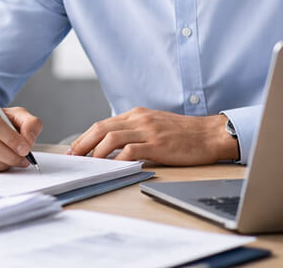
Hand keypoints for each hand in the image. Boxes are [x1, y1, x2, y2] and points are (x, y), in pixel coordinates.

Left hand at [67, 107, 238, 165]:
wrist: (210, 134)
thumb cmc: (184, 133)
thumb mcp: (155, 124)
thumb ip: (135, 131)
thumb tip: (113, 146)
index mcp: (137, 114)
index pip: (103, 124)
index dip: (85, 137)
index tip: (75, 149)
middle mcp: (139, 119)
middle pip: (101, 128)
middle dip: (82, 144)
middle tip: (73, 158)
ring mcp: (148, 131)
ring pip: (111, 138)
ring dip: (96, 153)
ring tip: (89, 165)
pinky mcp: (157, 144)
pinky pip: (130, 151)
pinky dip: (117, 161)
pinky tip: (112, 169)